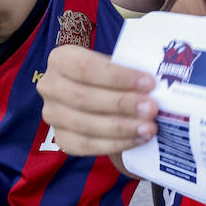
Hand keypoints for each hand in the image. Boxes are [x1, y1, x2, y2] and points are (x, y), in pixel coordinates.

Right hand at [37, 45, 158, 155]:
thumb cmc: (109, 74)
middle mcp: (49, 86)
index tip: (149, 83)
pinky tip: (138, 139)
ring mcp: (52, 114)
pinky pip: (86, 146)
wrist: (97, 93)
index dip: (118, 76)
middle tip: (152, 108)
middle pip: (84, 98)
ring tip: (149, 128)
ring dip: (122, 128)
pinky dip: (115, 144)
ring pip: (85, 125)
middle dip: (122, 104)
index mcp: (61, 58)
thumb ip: (127, 71)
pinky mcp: (60, 138)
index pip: (86, 67)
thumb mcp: (114, 63)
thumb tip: (155, 84)